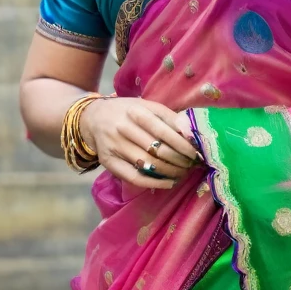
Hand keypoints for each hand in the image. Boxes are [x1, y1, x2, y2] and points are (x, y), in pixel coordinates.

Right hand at [79, 97, 202, 189]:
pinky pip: (134, 177)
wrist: (93, 118)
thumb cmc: (127, 112)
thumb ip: (169, 117)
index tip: (197, 153)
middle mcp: (123, 128)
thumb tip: (191, 132)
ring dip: (170, 172)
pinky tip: (168, 182)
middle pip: (158, 150)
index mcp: (136, 111)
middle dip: (180, 160)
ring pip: (148, 164)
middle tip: (192, 165)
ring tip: (183, 172)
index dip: (183, 145)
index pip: (164, 131)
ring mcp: (114, 146)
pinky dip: (154, 183)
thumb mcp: (146, 106)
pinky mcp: (108, 162)